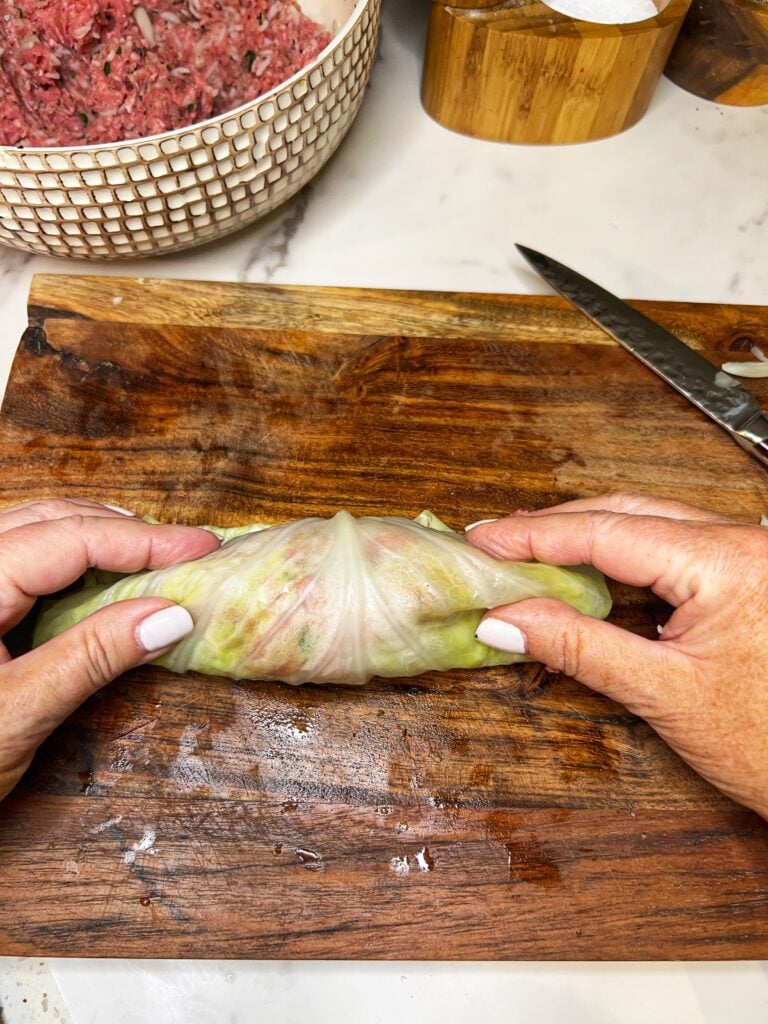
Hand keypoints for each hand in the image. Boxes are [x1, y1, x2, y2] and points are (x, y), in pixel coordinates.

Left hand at [0, 499, 218, 799]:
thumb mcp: (15, 716)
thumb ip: (91, 657)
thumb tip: (170, 617)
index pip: (68, 538)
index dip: (142, 538)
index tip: (202, 545)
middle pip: (50, 520)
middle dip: (124, 530)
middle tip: (186, 553)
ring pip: (34, 534)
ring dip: (98, 542)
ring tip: (154, 562)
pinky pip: (21, 564)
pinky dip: (70, 567)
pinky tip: (102, 585)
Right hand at [468, 493, 767, 818]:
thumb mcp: (665, 694)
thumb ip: (578, 647)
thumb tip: (506, 622)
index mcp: (727, 562)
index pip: (607, 532)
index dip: (535, 535)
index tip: (485, 540)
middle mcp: (743, 543)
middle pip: (627, 514)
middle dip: (555, 528)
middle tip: (496, 544)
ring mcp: (749, 557)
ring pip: (649, 526)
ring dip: (586, 540)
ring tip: (528, 555)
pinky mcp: (747, 577)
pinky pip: (672, 551)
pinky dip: (621, 560)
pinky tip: (586, 573)